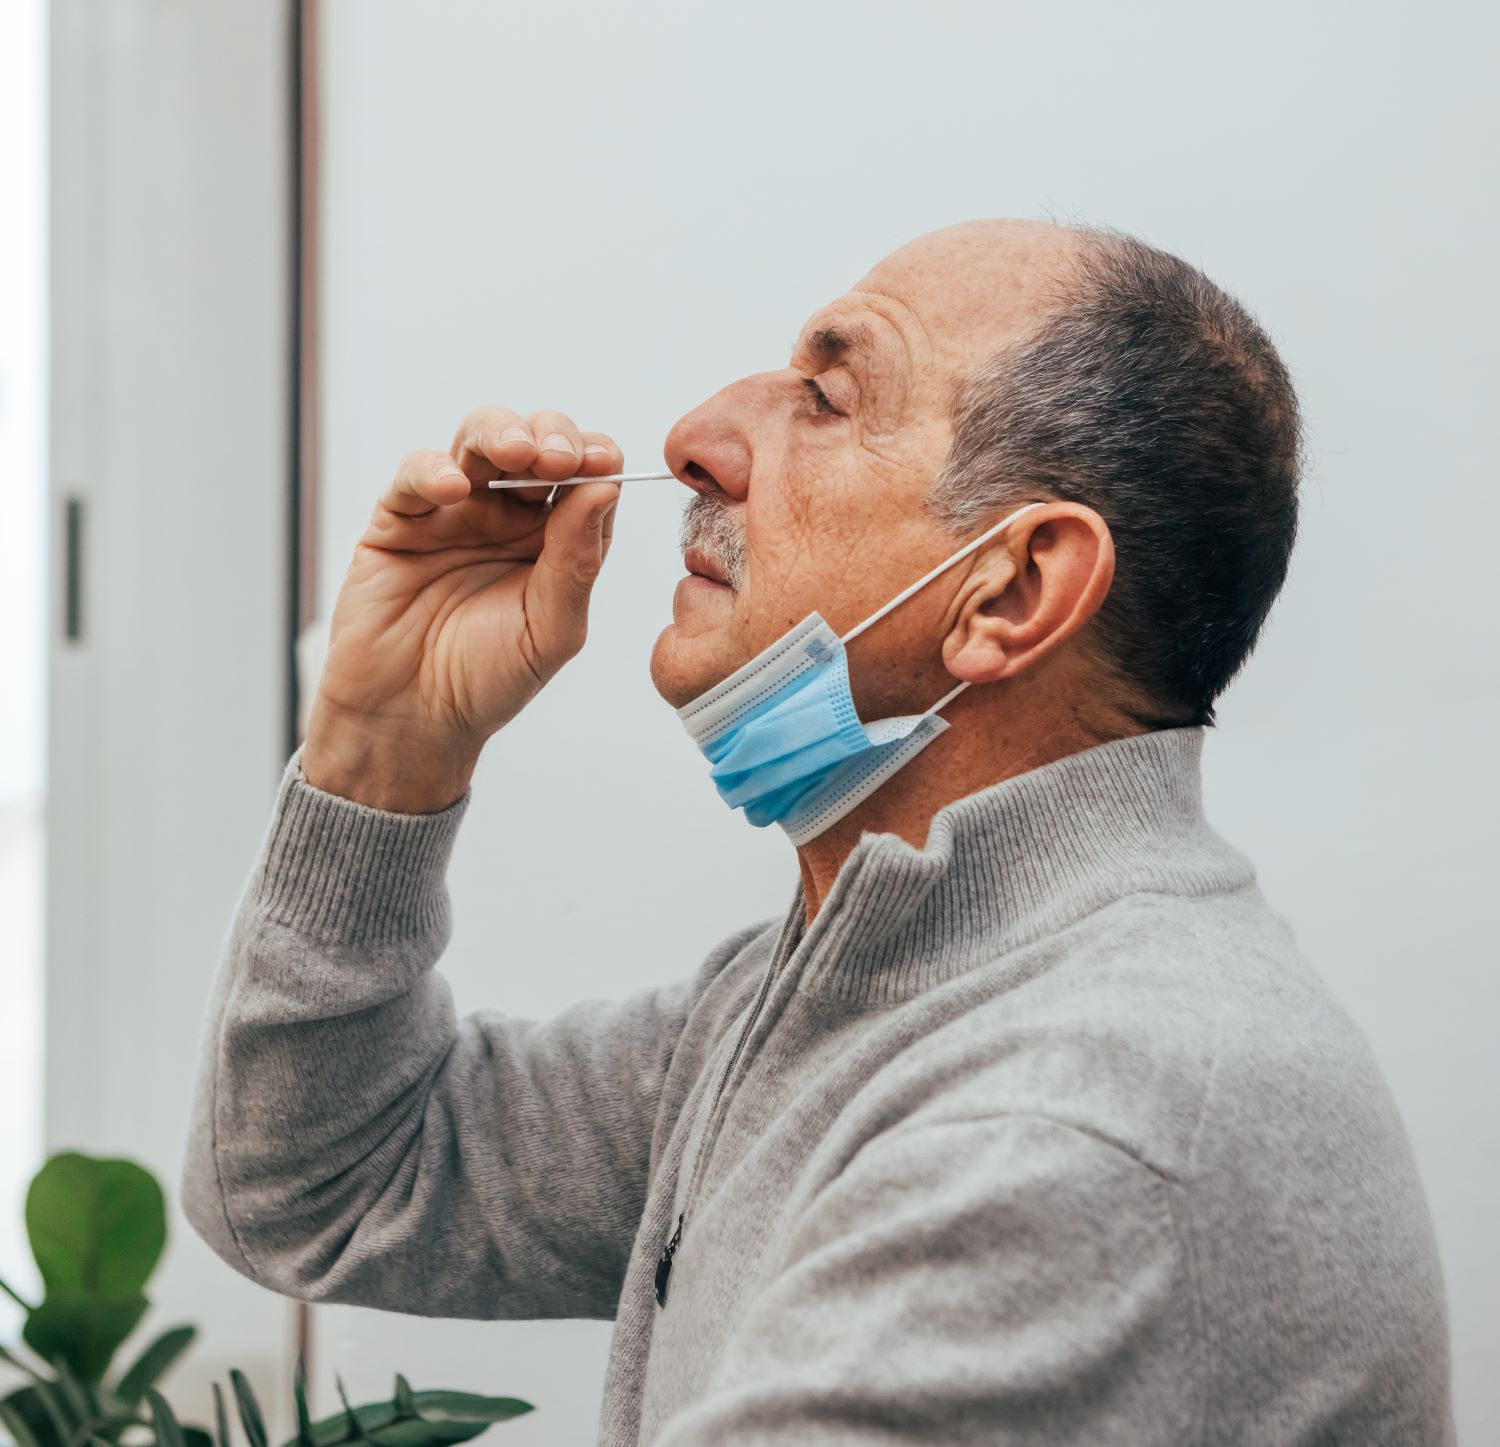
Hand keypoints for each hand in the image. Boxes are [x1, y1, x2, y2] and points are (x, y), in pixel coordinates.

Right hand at [301, 406, 622, 811]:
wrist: (412, 719)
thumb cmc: (488, 681)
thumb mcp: (551, 630)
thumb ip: (577, 562)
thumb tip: (603, 489)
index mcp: (557, 539)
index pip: (588, 477)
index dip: (596, 458)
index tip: (601, 462)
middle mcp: (510, 516)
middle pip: (538, 443)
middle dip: (553, 436)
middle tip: (560, 458)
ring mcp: (456, 511)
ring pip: (480, 440)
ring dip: (501, 433)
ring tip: (515, 452)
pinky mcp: (400, 519)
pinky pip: (415, 476)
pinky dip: (432, 470)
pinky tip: (452, 488)